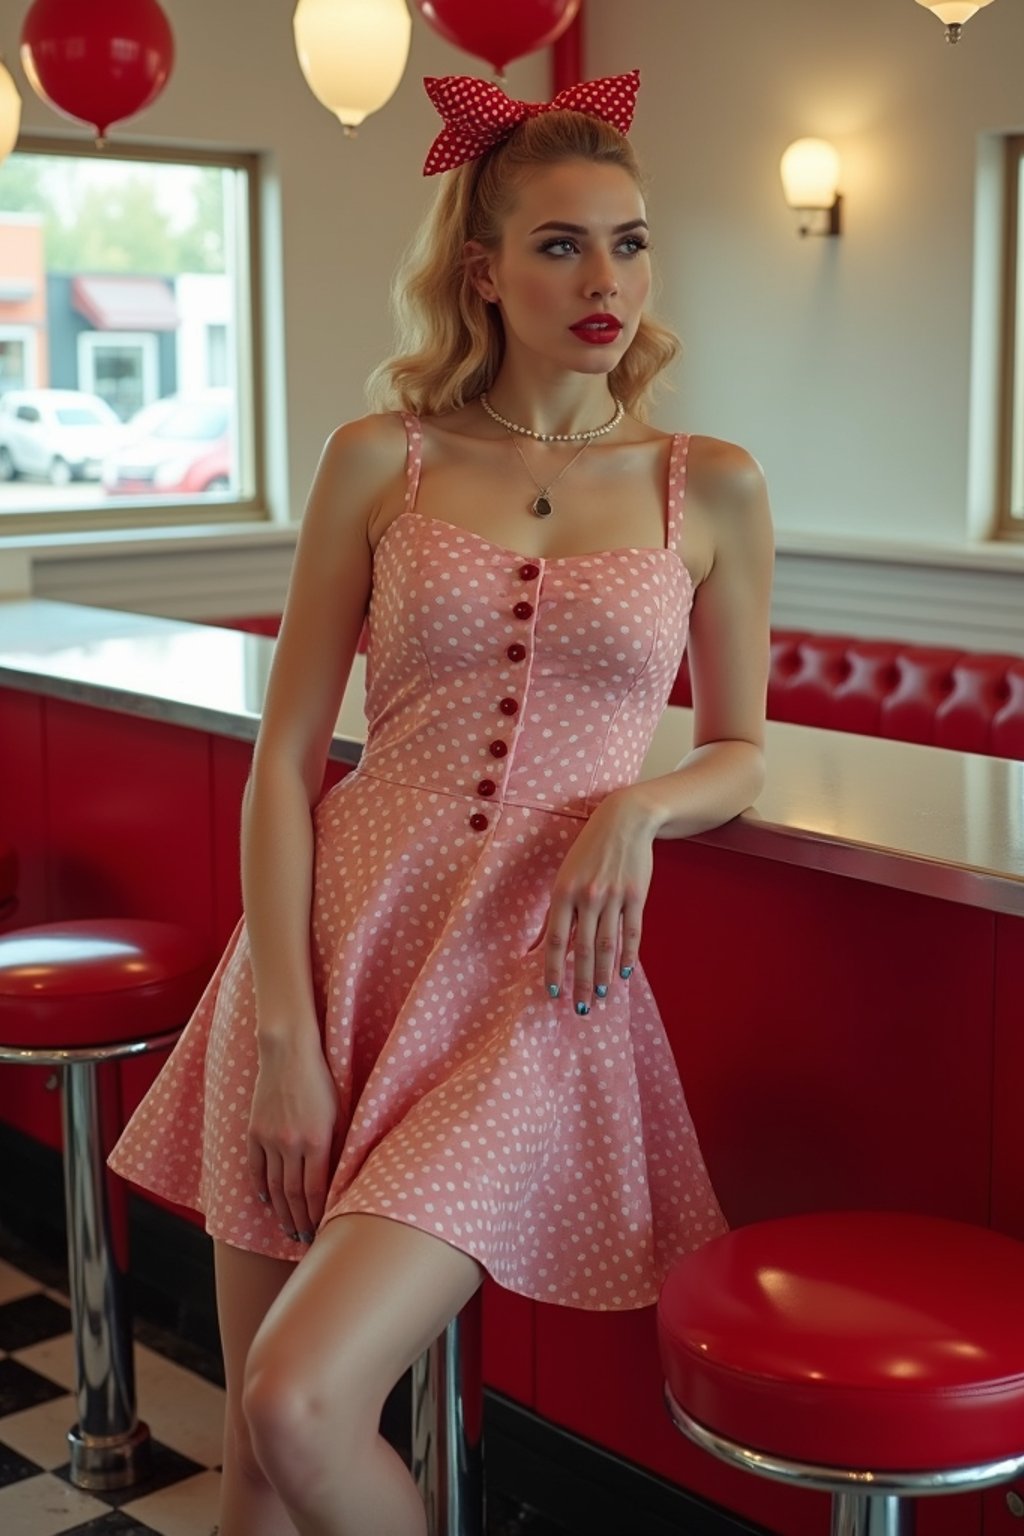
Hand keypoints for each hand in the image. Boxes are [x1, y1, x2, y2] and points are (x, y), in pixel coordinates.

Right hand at [246, 1034, 339, 1243]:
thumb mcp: (339, 1110)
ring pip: (274, 1186)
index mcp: (317, 1139)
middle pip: (293, 1194)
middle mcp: (292, 1143)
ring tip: (288, 1228)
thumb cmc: (322, 1078)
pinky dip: (261, 1187)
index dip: (317, 1214)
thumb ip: (336, 1144)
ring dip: (282, 1211)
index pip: (315, 1190)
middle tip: (304, 1238)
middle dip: (300, 1220)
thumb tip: (338, 1177)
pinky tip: (267, 1201)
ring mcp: (270, 1138)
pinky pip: (255, 1167)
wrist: (289, 1052)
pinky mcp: (254, 1131)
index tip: (321, 1230)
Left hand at [537, 789, 656, 1012]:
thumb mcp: (565, 875)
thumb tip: (541, 945)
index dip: (554, 969)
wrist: (624, 822)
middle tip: (581, 1008)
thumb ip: (557, 911)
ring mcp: (613, 897)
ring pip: (607, 944)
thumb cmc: (588, 850)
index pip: (557, 940)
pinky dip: (628, 955)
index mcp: (563, 892)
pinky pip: (631, 932)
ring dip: (603, 973)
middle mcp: (587, 897)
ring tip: (600, 996)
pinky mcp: (636, 895)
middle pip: (583, 948)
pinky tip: (624, 973)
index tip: (554, 993)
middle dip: (580, 982)